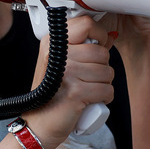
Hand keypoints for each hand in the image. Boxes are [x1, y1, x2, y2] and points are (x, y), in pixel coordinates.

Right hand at [23, 16, 115, 148]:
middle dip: (102, 67)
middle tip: (87, 78)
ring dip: (103, 84)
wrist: (39, 124)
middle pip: (101, 51)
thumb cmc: (52, 95)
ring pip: (107, 71)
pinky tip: (90, 100)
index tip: (97, 46)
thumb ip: (84, 48)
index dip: (99, 35)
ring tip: (87, 89)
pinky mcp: (76, 92)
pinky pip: (107, 90)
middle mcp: (58, 54)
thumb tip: (110, 36)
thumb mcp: (62, 64)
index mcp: (53, 43)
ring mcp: (67, 72)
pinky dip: (104, 98)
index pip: (86, 24)